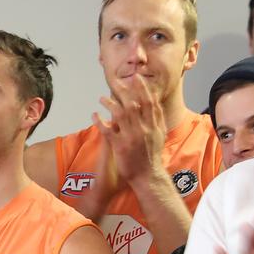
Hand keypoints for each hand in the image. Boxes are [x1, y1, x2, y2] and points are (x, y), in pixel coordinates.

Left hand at [93, 75, 166, 189]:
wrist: (148, 175)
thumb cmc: (152, 155)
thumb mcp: (160, 134)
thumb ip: (156, 118)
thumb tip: (154, 102)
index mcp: (154, 125)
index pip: (149, 102)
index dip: (142, 88)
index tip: (136, 77)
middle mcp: (143, 129)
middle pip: (133, 105)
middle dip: (124, 91)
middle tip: (115, 82)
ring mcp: (131, 137)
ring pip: (120, 115)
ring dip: (109, 104)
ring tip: (101, 98)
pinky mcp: (120, 146)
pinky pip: (107, 131)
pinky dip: (100, 121)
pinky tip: (94, 114)